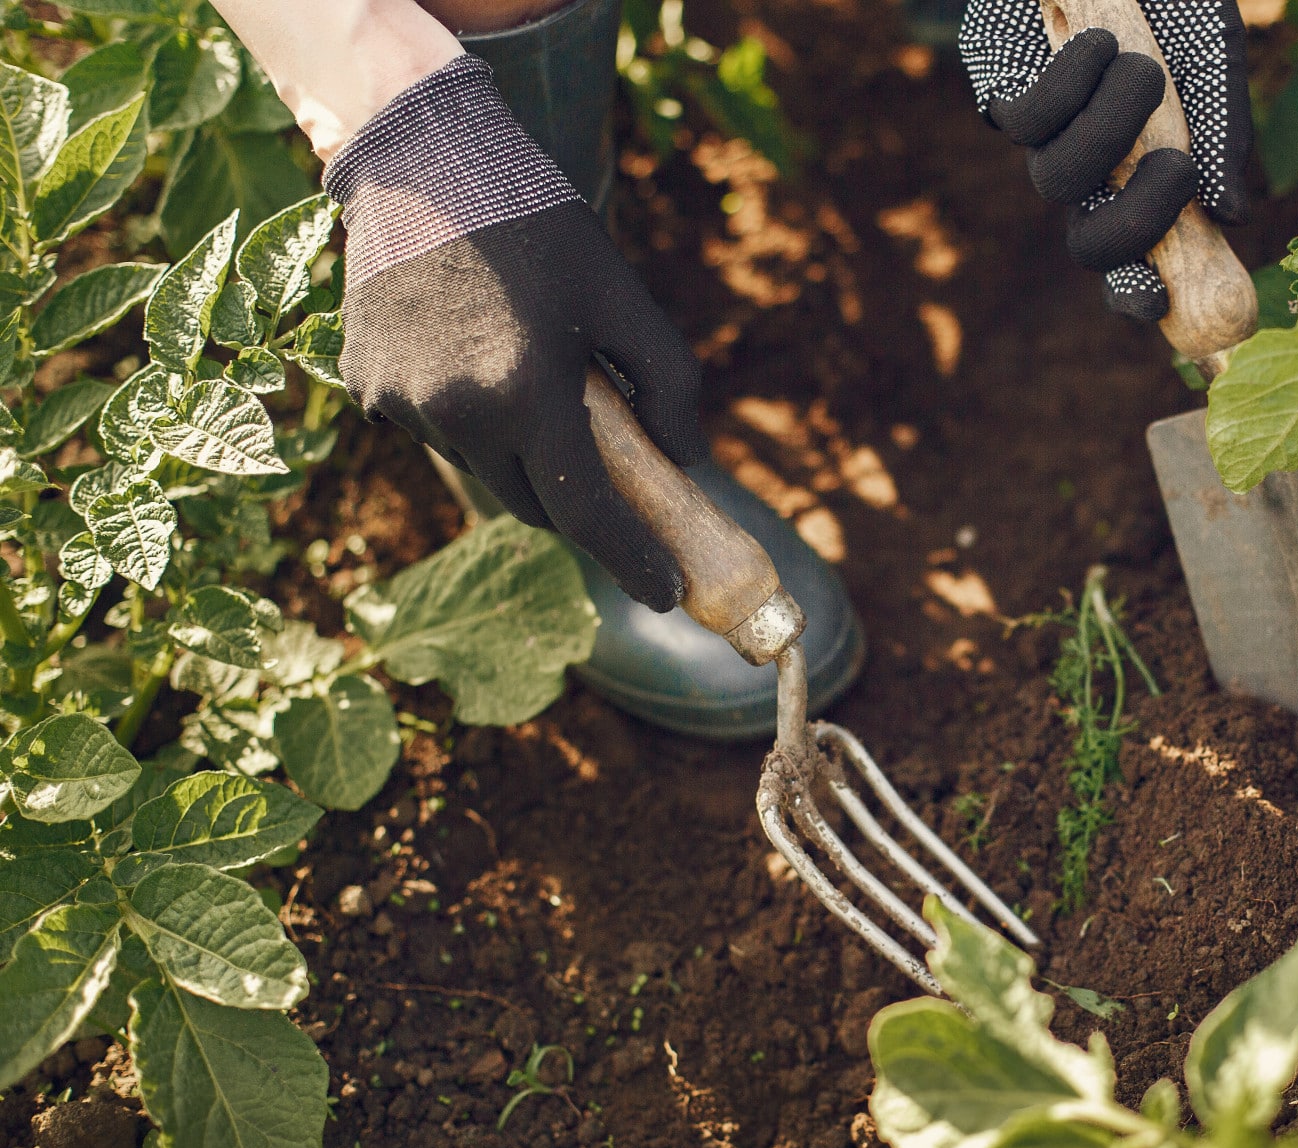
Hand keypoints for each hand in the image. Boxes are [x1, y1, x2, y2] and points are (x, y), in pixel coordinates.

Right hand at [328, 56, 703, 611]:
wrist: (422, 158)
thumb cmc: (536, 225)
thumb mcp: (622, 297)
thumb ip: (667, 384)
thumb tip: (688, 459)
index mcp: (527, 396)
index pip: (587, 515)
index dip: (632, 561)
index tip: (667, 593)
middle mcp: (456, 413)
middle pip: (534, 504)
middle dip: (578, 504)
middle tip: (613, 480)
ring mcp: (400, 404)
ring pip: (481, 468)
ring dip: (517, 452)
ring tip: (530, 379)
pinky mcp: (363, 385)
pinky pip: (431, 431)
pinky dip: (465, 417)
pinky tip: (473, 355)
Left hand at [960, 0, 1251, 320]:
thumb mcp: (1210, 54)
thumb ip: (1223, 130)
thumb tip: (1232, 214)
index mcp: (1142, 174)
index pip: (1134, 258)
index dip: (1137, 292)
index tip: (1159, 305)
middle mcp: (1091, 168)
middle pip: (1090, 243)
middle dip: (1133, 224)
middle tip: (1179, 167)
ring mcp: (1044, 137)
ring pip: (1060, 180)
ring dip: (1109, 131)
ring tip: (1143, 68)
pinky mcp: (1000, 93)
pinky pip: (1026, 123)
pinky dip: (1069, 88)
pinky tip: (1098, 44)